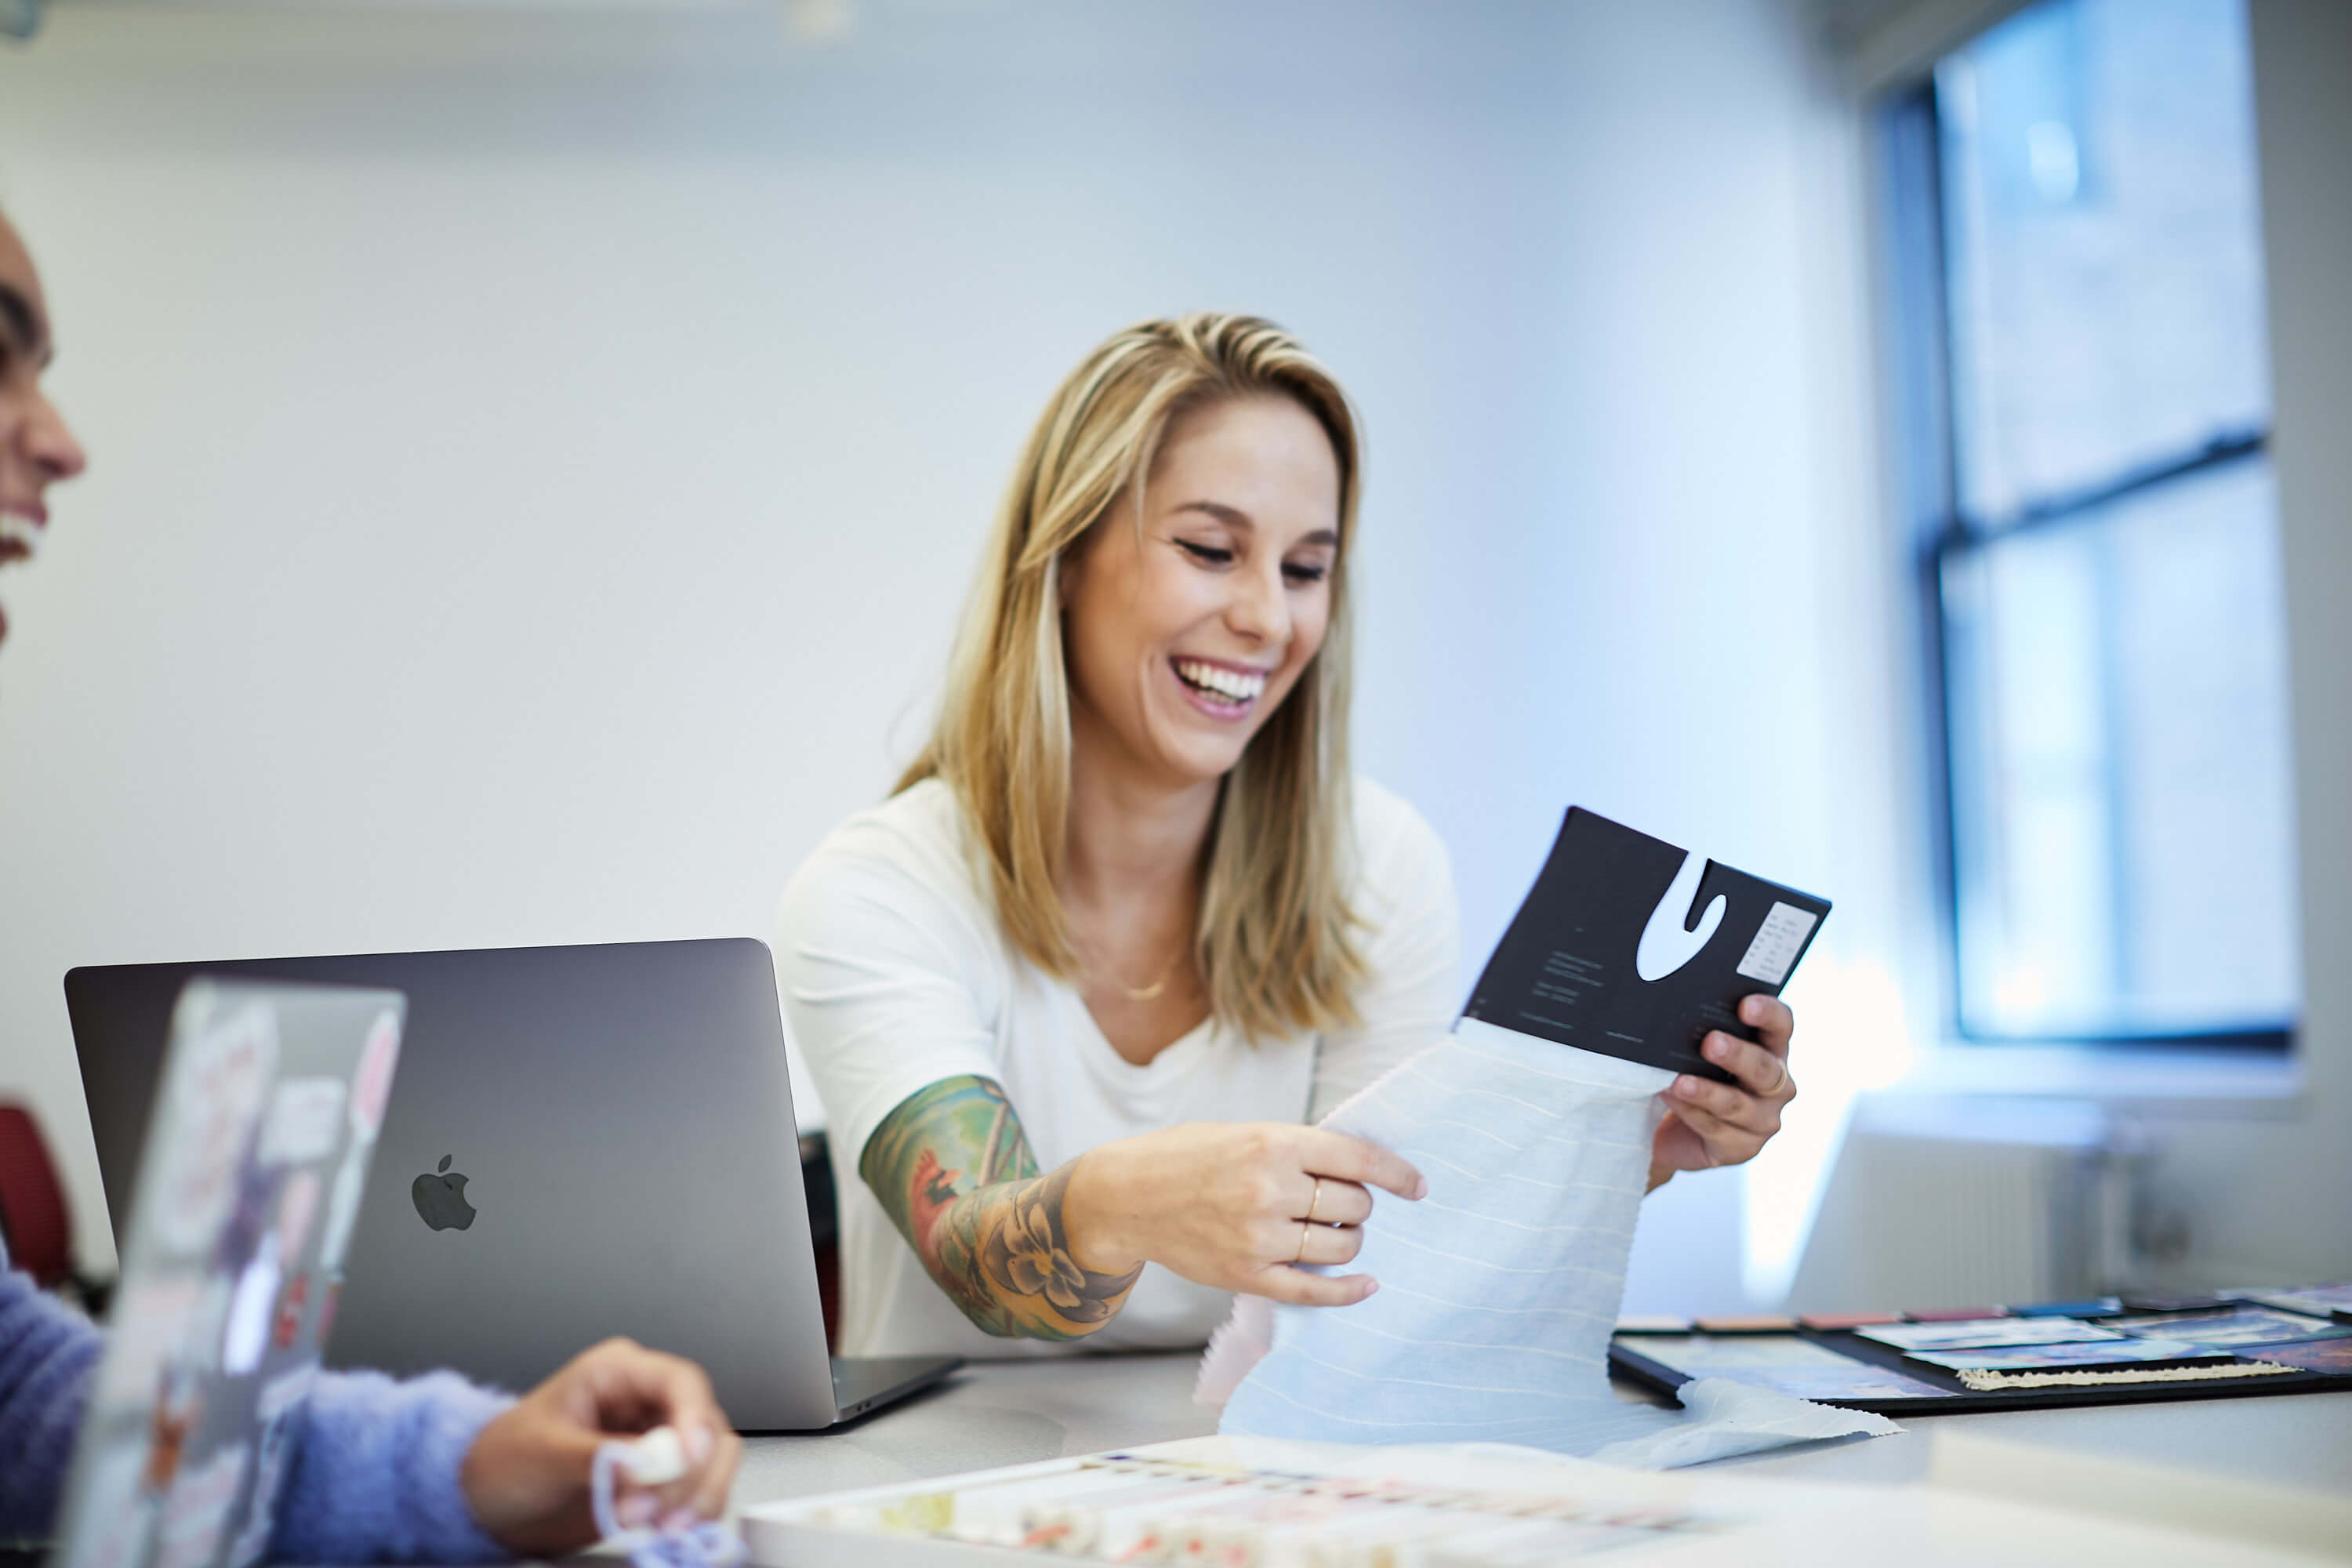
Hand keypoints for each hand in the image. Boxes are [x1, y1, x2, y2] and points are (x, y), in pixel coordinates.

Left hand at [458, 1337, 743, 1557]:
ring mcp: (657, 1442)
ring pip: (712, 1460)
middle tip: (659, 1511)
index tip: (687, 1458)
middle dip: (691, 1473)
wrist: (488, 1503)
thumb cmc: (505, 1461)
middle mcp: (647, 1403)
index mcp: (618, 1373)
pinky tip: (664, 1531)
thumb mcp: (543, 1454)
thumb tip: (647, 1466)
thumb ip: (598, 1458)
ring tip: (658, 1527)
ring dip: (696, 1498)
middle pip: (704, 1424)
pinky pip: (700, 1491)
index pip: (679, 1381)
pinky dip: (692, 1514)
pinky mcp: (660, 1480)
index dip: (693, 1417)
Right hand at [1061, 1122, 1425, 1307]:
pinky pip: (1313, 1290)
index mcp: (1272, 1143)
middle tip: (1344, 1204)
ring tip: (1333, 1232)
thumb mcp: (1244, 1132)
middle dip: (1359, 1206)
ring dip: (1349, 1240)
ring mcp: (1258, 1237)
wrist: (1126, 1196)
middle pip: (1354, 1205)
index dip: (1395, 1173)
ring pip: (1340, 1246)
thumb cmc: (1186, 1157)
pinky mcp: (1246, 1275)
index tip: (1416, 1185)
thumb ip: (1297, 1149)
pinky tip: (1366, 1284)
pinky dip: (1348, 1290)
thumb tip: (1360, 1171)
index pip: (1357, 1158)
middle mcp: (1268, 1190)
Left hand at [1649, 995, 1795, 1189]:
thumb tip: (1673, 1012)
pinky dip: (1691, 1113)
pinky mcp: (1742, 1148)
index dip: (1768, 1014)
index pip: (1780, 1026)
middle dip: (1737, 1054)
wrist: (1671, 1129)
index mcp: (1770, 1050)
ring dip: (1708, 1092)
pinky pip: (1717, 1130)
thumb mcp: (1697, 1051)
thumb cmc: (1691, 1075)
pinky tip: (1672, 1099)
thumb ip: (1699, 1032)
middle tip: (1711, 1042)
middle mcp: (1776, 1085)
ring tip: (1680, 1082)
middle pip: (1764, 1068)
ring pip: (1739, 1104)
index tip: (1745, 1005)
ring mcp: (1764, 1120)